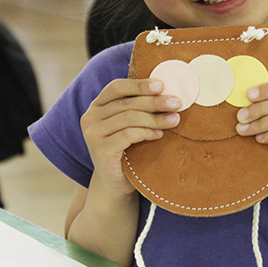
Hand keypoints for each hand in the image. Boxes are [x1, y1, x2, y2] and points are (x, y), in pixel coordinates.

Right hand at [80, 78, 180, 197]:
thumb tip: (167, 90)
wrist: (116, 182)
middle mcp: (91, 116)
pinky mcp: (100, 149)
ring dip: (155, 117)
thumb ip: (140, 106)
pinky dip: (146, 132)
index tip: (162, 85)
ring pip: (128, 117)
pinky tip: (159, 134)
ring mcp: (92, 133)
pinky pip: (127, 134)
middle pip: (127, 102)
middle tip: (176, 103)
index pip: (117, 87)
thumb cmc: (128, 148)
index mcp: (98, 105)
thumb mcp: (132, 124)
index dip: (139, 84)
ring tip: (174, 119)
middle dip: (154, 102)